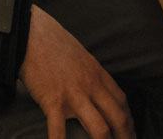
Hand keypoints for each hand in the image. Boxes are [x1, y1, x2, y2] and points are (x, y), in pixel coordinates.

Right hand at [20, 5, 133, 138]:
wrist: (32, 34)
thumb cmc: (53, 43)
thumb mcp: (80, 56)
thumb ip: (90, 73)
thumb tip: (95, 89)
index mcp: (98, 74)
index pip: (121, 101)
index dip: (129, 120)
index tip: (130, 131)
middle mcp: (91, 86)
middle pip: (118, 117)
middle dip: (126, 136)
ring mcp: (74, 95)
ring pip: (100, 128)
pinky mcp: (54, 101)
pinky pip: (60, 130)